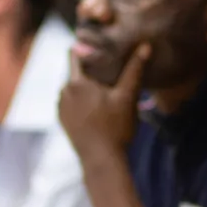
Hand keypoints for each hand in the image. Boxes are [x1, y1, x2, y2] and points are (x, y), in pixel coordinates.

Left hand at [59, 43, 149, 161]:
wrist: (101, 161)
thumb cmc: (116, 128)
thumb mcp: (128, 97)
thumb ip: (134, 70)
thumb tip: (145, 46)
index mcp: (75, 82)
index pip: (75, 54)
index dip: (87, 48)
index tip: (100, 47)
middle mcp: (63, 92)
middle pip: (76, 72)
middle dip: (91, 70)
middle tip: (110, 71)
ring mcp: (60, 108)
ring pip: (74, 88)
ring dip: (87, 87)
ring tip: (106, 91)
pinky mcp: (63, 121)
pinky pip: (71, 102)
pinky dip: (82, 101)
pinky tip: (98, 108)